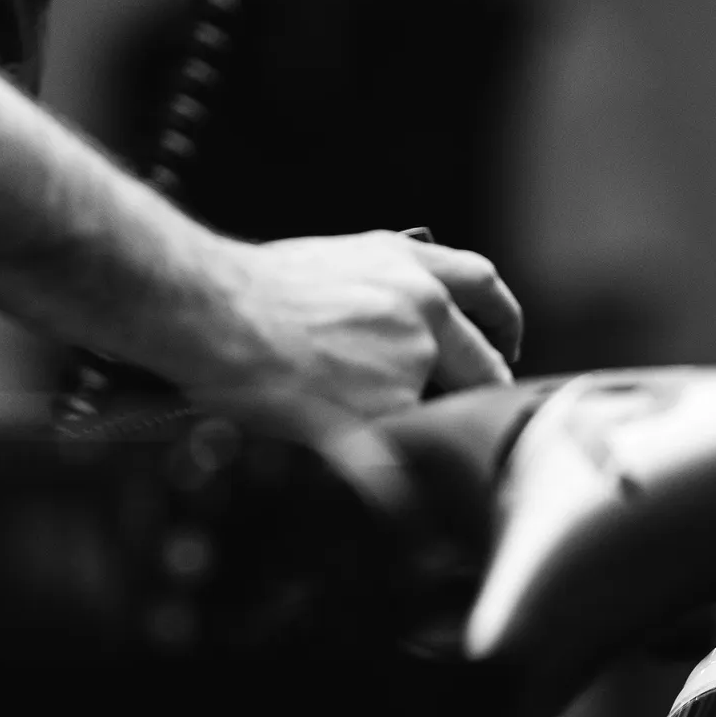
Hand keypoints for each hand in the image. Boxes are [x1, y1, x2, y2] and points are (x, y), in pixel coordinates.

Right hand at [179, 230, 524, 420]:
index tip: (502, 348)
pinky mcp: (394, 405)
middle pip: (481, 361)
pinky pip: (410, 440)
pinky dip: (393, 454)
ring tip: (371, 434)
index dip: (501, 323)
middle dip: (474, 394)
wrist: (213, 309)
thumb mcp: (327, 264)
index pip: (483, 286)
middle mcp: (422, 303)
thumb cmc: (247, 292)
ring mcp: (413, 356)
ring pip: (444, 407)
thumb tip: (398, 329)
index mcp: (404, 262)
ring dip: (419, 424)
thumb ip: (377, 291)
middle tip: (455, 415)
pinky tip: (360, 453)